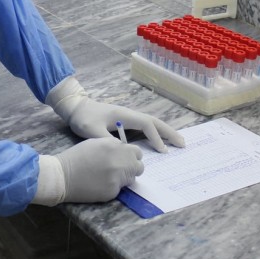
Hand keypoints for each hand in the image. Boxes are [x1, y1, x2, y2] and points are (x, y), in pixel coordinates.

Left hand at [47, 77, 184, 152]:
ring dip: (165, 132)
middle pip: (154, 122)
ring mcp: (128, 118)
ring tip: (177, 143)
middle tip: (183, 144)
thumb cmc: (83, 118)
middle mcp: (129, 115)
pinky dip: (155, 133)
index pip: (146, 125)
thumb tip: (121, 150)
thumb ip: (105, 140)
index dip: (155, 137)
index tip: (162, 151)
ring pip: (151, 124)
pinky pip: (145, 127)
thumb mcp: (91, 130)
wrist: (76, 108)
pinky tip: (159, 141)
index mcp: (124, 115)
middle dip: (169, 132)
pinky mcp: (125, 122)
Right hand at [56, 137, 143, 202]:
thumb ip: (113, 146)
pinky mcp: (113, 191)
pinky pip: (120, 189)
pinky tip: (100, 184)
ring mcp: (117, 176)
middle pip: (139, 166)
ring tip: (108, 177)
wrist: (62, 176)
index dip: (132, 156)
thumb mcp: (95, 143)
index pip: (137, 152)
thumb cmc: (76, 157)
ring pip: (131, 179)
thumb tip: (125, 151)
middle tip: (120, 170)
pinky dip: (113, 187)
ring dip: (124, 178)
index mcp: (114, 146)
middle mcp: (119, 160)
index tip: (126, 160)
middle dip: (131, 168)